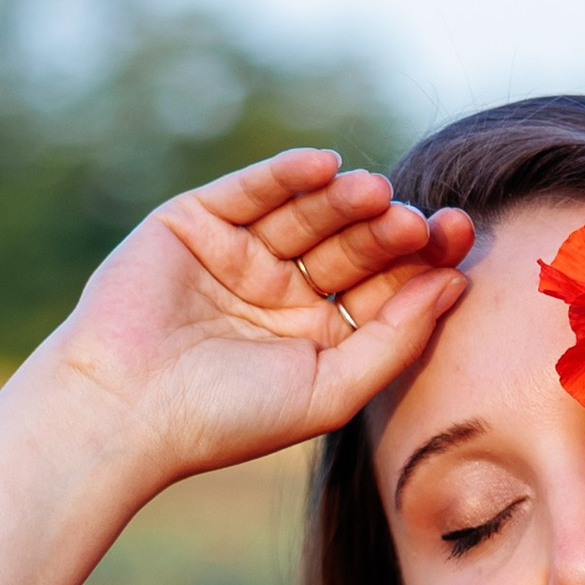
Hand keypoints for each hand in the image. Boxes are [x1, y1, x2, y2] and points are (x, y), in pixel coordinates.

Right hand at [62, 150, 472, 486]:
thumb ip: (395, 341)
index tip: (457, 241)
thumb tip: (456, 284)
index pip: (382, 286)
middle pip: (352, 245)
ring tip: (375, 192)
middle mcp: (282, 290)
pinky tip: (323, 166)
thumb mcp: (330, 389)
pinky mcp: (194, 221)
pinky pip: (250, 189)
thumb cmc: (227, 418)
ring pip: (306, 214)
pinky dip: (285, 174)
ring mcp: (239, 252)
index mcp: (317, 334)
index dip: (421, 262)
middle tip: (417, 222)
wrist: (127, 412)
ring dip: (344, 199)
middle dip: (387, 230)